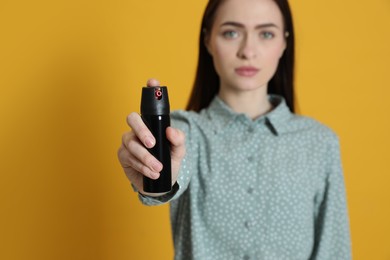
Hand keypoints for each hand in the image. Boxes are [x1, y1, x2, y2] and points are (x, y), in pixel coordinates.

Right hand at [117, 79, 185, 195]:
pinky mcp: (123, 156)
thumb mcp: (179, 152)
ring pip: (131, 143)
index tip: (153, 82)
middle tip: (152, 144)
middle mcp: (138, 129)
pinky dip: (142, 166)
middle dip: (142, 130)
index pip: (149, 105)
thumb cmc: (169, 162)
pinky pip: (129, 158)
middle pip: (132, 119)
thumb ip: (178, 140)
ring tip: (159, 168)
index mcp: (152, 125)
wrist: (161, 184)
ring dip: (145, 157)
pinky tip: (152, 172)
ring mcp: (128, 142)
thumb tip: (170, 130)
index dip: (150, 90)